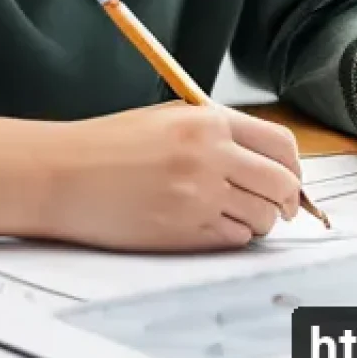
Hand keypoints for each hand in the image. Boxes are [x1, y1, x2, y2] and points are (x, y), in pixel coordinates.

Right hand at [45, 102, 302, 251]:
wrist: (64, 174)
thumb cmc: (109, 144)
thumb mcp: (168, 116)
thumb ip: (216, 130)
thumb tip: (262, 156)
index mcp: (207, 122)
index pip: (281, 144)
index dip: (293, 165)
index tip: (289, 176)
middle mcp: (210, 157)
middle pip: (282, 184)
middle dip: (286, 199)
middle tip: (276, 205)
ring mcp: (199, 196)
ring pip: (262, 217)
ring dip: (258, 219)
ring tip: (234, 213)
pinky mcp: (185, 232)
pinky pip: (234, 240)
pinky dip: (232, 236)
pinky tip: (210, 224)